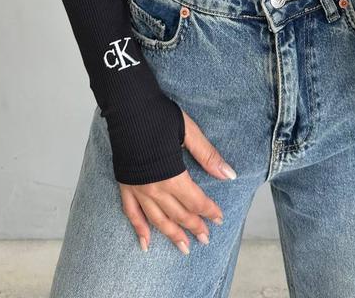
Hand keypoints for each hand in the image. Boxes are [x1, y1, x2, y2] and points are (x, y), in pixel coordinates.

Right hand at [119, 109, 235, 254]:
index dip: (209, 211)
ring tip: (183, 248)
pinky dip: (139, 229)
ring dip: (171, 234)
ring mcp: (138, 188)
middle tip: (205, 239)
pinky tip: (146, 242)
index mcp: (172, 175)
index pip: (195, 201)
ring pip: (157, 219)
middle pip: (178, 214)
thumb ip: (207, 156)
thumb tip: (229, 174)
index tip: (219, 218)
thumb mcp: (189, 132)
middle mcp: (154, 187)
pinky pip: (131, 213)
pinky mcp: (125, 184)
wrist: (127, 106)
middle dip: (194, 227)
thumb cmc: (159, 116)